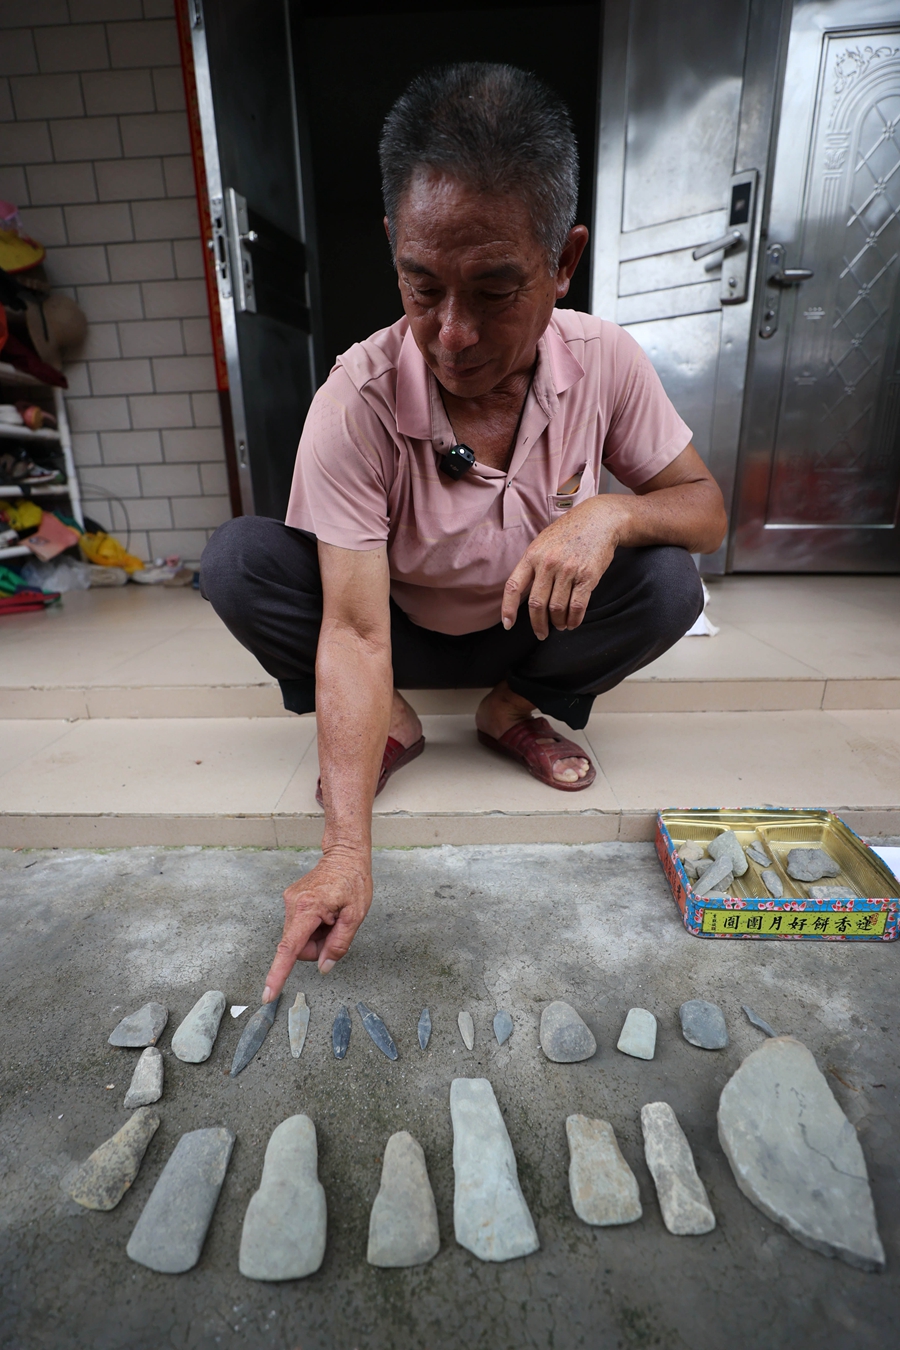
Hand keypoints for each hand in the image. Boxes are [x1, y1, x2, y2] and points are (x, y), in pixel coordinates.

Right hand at [261, 848, 371, 1001]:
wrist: (345, 854)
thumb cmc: (354, 880)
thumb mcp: (355, 916)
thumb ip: (339, 944)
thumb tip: (324, 966)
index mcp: (308, 909)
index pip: (289, 950)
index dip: (278, 974)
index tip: (268, 993)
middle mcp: (293, 904)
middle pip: (298, 947)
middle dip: (316, 946)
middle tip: (336, 928)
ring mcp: (290, 901)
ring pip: (299, 938)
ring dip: (316, 935)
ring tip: (332, 916)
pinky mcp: (291, 900)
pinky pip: (300, 927)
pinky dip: (313, 926)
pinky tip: (326, 912)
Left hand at [501, 496, 621, 638]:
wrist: (599, 520)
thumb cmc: (569, 532)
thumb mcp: (543, 542)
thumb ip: (532, 564)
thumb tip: (523, 593)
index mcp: (532, 555)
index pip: (514, 586)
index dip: (508, 608)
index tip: (508, 624)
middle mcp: (548, 563)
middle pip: (537, 604)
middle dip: (538, 624)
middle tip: (541, 633)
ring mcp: (568, 570)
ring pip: (557, 608)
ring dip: (558, 622)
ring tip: (560, 626)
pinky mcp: (588, 576)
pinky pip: (577, 606)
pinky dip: (574, 620)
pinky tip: (572, 623)